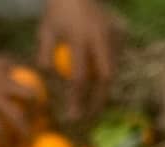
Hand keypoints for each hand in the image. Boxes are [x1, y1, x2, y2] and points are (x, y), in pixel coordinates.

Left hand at [38, 0, 119, 118]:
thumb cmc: (57, 9)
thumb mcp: (46, 31)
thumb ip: (44, 57)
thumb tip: (43, 86)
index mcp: (79, 39)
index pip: (79, 78)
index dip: (77, 100)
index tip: (73, 117)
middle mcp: (100, 37)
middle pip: (104, 78)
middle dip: (99, 100)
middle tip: (90, 117)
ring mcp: (113, 33)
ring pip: (114, 69)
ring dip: (105, 88)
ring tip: (95, 104)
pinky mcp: (120, 30)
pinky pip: (117, 57)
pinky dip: (110, 71)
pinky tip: (101, 83)